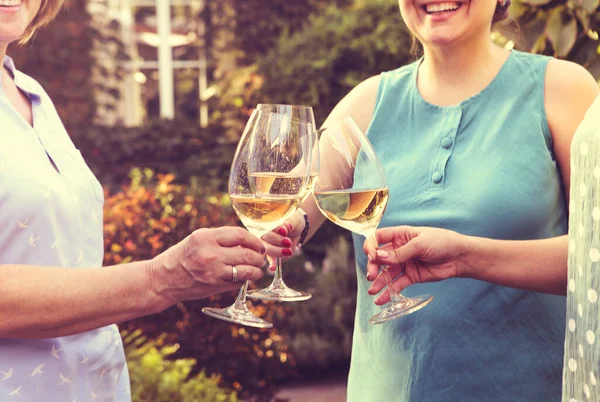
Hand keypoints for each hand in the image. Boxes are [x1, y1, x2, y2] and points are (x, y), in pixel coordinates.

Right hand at [149, 227, 266, 303]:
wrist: (164, 279)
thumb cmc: (183, 256)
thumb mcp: (199, 239)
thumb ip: (221, 238)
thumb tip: (249, 241)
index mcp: (205, 237)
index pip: (240, 235)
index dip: (254, 240)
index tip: (258, 244)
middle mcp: (210, 254)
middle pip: (247, 254)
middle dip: (259, 257)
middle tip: (260, 258)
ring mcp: (213, 272)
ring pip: (247, 271)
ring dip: (256, 270)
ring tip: (256, 269)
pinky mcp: (215, 286)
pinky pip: (238, 282)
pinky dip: (245, 280)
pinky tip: (244, 277)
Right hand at [261, 209, 305, 269]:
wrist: (297, 227)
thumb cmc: (293, 219)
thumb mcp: (293, 218)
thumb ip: (289, 222)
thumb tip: (285, 227)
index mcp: (264, 221)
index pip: (265, 225)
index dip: (274, 229)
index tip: (284, 231)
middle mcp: (261, 232)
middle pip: (263, 238)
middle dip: (276, 240)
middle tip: (288, 241)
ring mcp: (265, 243)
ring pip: (266, 249)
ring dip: (277, 251)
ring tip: (289, 251)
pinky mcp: (271, 252)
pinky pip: (269, 259)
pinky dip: (271, 263)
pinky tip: (273, 267)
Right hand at [363, 226, 464, 304]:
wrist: (460, 257)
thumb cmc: (442, 242)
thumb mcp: (420, 244)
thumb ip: (400, 252)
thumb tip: (379, 256)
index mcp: (400, 235)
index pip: (378, 238)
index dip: (371, 246)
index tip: (372, 256)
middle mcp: (399, 249)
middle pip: (379, 257)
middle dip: (373, 267)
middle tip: (371, 275)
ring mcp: (404, 263)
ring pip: (387, 273)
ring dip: (379, 282)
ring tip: (373, 291)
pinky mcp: (411, 276)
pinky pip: (397, 284)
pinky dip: (389, 292)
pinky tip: (382, 299)